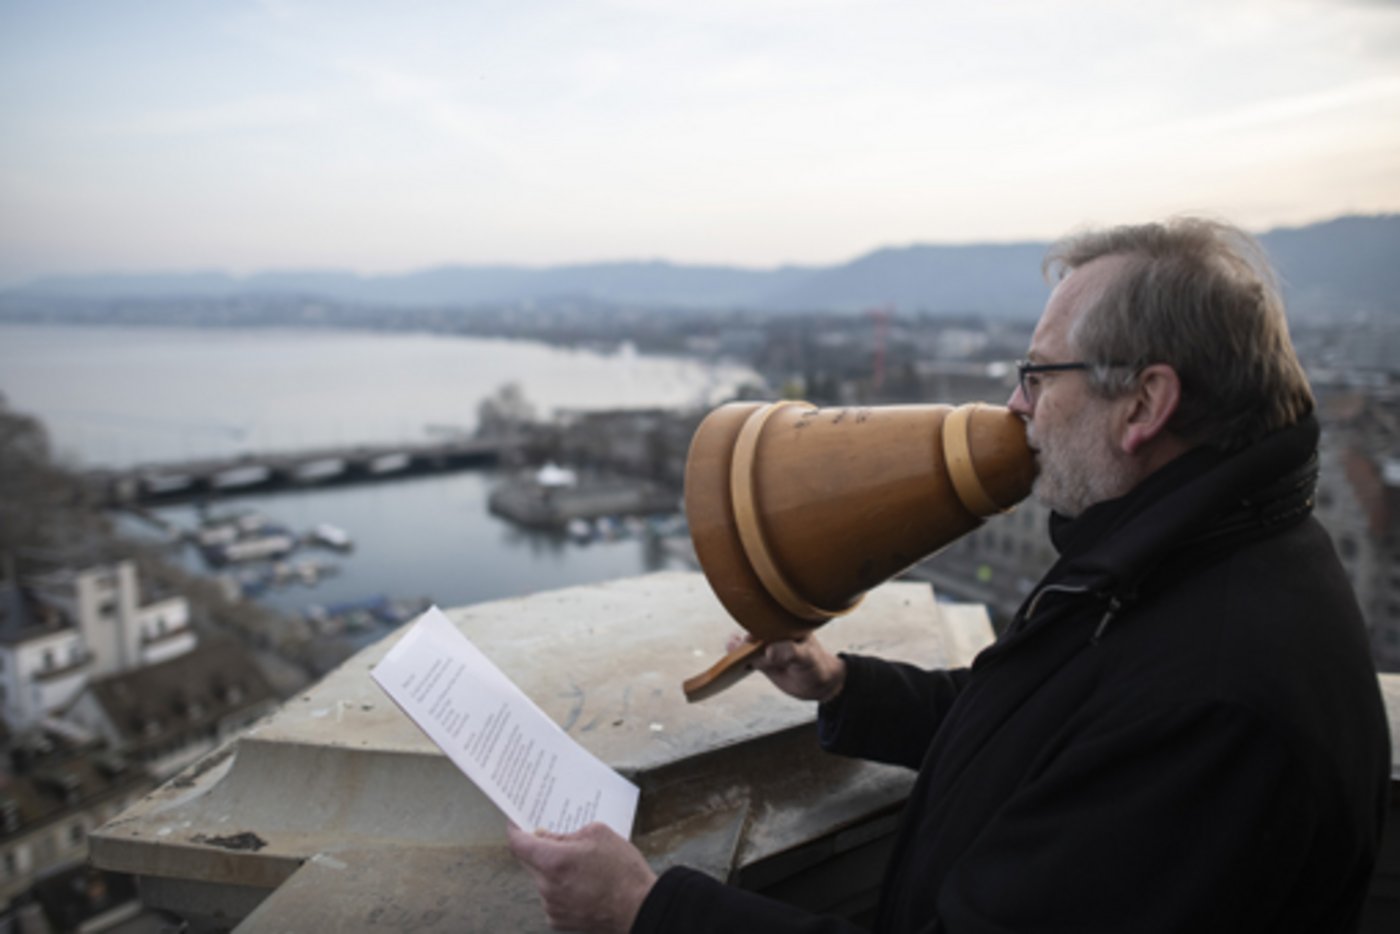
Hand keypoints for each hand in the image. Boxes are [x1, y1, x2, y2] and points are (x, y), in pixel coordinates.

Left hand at [506, 822, 656, 932]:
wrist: (640, 908)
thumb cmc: (623, 872)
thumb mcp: (599, 834)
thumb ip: (569, 834)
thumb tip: (550, 837)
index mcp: (553, 861)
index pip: (519, 844)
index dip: (515, 830)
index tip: (515, 823)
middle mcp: (546, 887)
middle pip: (529, 862)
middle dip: (539, 849)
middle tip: (556, 840)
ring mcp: (552, 907)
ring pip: (541, 880)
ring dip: (552, 870)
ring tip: (579, 866)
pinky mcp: (559, 921)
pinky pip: (551, 898)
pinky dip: (560, 888)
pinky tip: (581, 884)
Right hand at [728, 632, 845, 702]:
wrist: (819, 683)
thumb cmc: (816, 665)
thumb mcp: (806, 658)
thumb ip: (789, 652)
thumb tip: (767, 651)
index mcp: (787, 624)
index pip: (767, 621)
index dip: (756, 627)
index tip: (749, 638)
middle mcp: (774, 633)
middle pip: (752, 632)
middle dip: (743, 639)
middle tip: (736, 648)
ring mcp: (767, 646)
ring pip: (746, 646)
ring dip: (736, 650)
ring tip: (731, 657)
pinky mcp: (761, 661)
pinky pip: (746, 658)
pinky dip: (736, 660)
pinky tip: (730, 664)